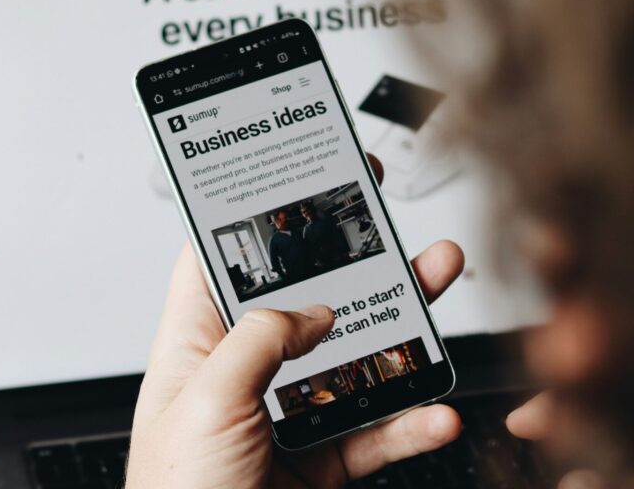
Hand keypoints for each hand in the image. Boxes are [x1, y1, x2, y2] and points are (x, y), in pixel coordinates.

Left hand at [126, 156, 464, 487]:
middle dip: (355, 260)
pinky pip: (373, 431)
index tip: (305, 173)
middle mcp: (244, 374)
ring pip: (353, 358)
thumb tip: (311, 310)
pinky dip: (408, 423)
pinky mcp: (320, 462)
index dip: (261, 212)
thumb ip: (257, 341)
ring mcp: (286, 417)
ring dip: (401, 328)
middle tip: (391, 220)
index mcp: (196, 347)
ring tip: (437, 283)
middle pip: (308, 299)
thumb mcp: (204, 402)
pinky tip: (432, 413)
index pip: (223, 258)